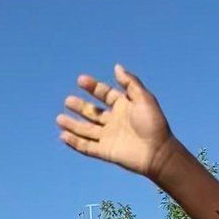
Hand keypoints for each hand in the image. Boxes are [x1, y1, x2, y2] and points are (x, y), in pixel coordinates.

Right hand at [57, 65, 174, 178]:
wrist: (158, 152)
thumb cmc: (154, 124)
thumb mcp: (144, 98)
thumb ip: (130, 82)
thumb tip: (116, 67)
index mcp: (123, 106)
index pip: (104, 94)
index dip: (92, 87)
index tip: (80, 80)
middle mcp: (114, 121)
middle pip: (92, 112)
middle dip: (79, 107)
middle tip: (67, 101)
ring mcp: (109, 137)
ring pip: (86, 130)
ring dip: (73, 125)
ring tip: (59, 119)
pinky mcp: (106, 152)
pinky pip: (87, 147)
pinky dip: (75, 143)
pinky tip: (63, 136)